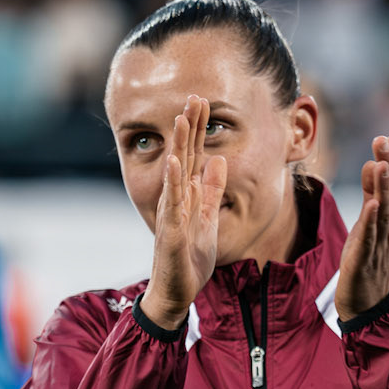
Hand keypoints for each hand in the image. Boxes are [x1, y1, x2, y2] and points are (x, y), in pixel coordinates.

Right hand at [140, 96, 226, 332]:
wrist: (177, 293)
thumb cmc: (189, 259)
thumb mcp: (209, 219)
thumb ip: (212, 191)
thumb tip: (217, 160)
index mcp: (189, 195)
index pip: (194, 155)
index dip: (199, 129)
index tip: (203, 101)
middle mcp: (177, 199)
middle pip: (184, 155)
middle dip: (190, 127)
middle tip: (194, 96)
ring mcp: (172, 213)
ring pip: (176, 173)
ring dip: (179, 145)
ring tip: (182, 118)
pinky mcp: (170, 231)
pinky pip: (173, 203)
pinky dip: (174, 182)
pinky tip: (174, 161)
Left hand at [335, 136, 388, 323]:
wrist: (364, 306)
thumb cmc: (365, 263)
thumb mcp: (366, 224)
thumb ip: (369, 196)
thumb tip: (372, 164)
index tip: (388, 138)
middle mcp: (388, 230)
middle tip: (383, 140)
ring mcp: (378, 245)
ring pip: (384, 213)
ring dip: (382, 187)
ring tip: (380, 163)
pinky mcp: (364, 260)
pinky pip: (370, 238)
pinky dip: (371, 220)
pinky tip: (371, 203)